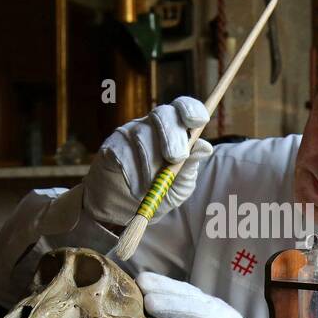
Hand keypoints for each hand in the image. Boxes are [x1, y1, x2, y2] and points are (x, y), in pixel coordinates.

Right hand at [84, 96, 213, 226]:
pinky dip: (132, 172)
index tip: (198, 122)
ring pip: (142, 135)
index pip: (183, 107)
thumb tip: (205, 147)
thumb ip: (190, 166)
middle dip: (171, 135)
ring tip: (151, 187)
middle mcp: (152, 125)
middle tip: (175, 158)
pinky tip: (135, 187)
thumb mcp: (181, 184)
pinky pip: (122, 151)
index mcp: (175, 129)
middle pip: (162, 114)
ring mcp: (130, 132)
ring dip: (150, 164)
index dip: (191, 109)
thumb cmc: (160, 192)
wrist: (127, 210)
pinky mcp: (112, 146)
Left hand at [136, 272, 259, 317]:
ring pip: (197, 313)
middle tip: (140, 285)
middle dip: (164, 289)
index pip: (182, 291)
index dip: (162, 283)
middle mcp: (214, 311)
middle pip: (188, 297)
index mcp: (205, 306)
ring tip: (149, 303)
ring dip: (172, 306)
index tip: (139, 277)